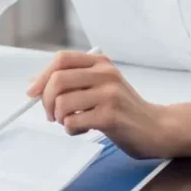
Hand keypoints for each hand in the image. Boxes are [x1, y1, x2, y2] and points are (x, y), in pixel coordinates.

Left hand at [27, 50, 190, 158]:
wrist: (158, 128)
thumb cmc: (124, 109)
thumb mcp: (100, 87)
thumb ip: (73, 82)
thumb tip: (34, 85)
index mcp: (100, 63)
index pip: (61, 59)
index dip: (42, 75)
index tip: (32, 92)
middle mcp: (105, 74)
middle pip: (57, 80)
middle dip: (46, 100)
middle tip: (51, 115)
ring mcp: (109, 94)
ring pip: (62, 103)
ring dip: (59, 118)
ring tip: (71, 123)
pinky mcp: (111, 116)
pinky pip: (73, 122)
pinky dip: (71, 130)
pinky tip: (84, 130)